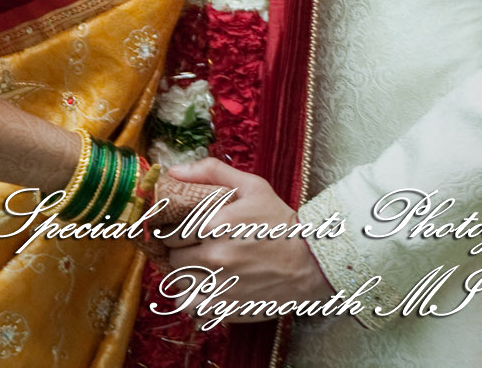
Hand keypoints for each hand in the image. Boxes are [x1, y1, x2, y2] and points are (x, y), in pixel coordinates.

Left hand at [160, 158, 333, 308]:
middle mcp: (215, 258)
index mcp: (215, 225)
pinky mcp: (229, 309)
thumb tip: (172, 171)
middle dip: (177, 252)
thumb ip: (211, 172)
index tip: (178, 229)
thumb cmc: (279, 221)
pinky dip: (193, 300)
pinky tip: (205, 288)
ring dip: (183, 278)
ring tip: (196, 268)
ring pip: (179, 286)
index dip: (170, 230)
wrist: (311, 262)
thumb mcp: (251, 186)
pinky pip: (193, 309)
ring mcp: (221, 287)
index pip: (169, 232)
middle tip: (190, 247)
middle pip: (173, 259)